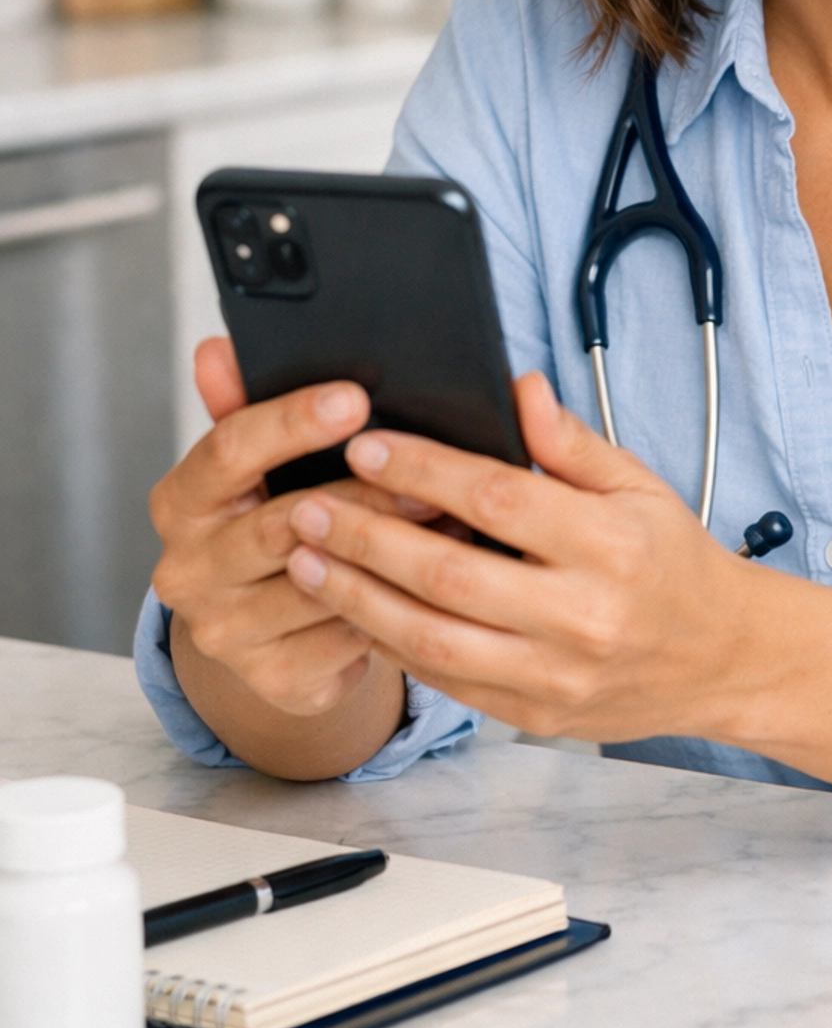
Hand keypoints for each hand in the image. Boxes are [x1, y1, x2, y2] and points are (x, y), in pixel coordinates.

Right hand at [149, 338, 432, 721]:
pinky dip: (395, 607)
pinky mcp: (271, 679)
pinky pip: (344, 636)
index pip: (229, 450)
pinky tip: (438, 583)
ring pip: (320, 583)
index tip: (356, 397)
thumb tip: (216, 348)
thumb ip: (242, 404)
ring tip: (456, 523)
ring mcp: (225, 631)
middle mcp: (186, 571)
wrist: (268, 629)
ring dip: (391, 555)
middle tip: (430, 476)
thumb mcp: (257, 463)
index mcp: (180, 502)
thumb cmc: (272, 517)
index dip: (292, 421)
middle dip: (363, 495)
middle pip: (282, 521)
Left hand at [281, 373, 772, 740]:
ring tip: (305, 561)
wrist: (723, 659)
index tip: (366, 446)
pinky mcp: (535, 715)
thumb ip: (572, 442)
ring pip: (433, 639)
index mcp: (611, 544)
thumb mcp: (639, 486)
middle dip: (366, 537)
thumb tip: (519, 388)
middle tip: (307, 506)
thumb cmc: (675, 564)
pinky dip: (392, 645)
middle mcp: (583, 614)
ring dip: (358, 598)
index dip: (425, 470)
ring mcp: (556, 674)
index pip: (499, 499)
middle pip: (450, 574)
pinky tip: (353, 611)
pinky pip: (447, 681)